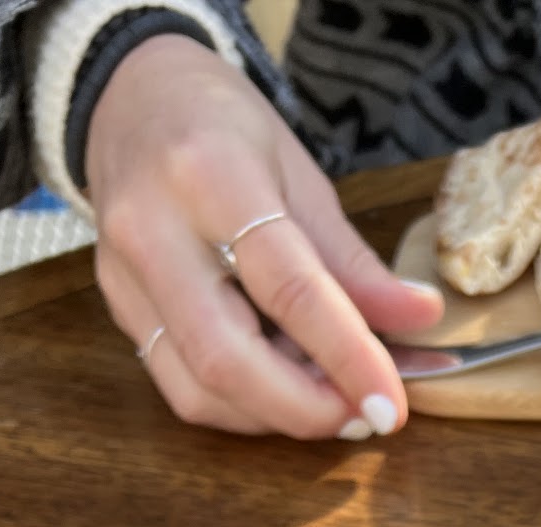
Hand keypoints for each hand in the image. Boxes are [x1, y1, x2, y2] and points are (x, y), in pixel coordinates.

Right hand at [86, 35, 443, 437]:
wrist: (131, 97)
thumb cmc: (224, 129)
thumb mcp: (302, 174)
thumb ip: (354, 261)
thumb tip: (420, 319)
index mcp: (209, 177)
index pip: (287, 288)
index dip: (346, 356)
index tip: (392, 404)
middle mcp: (152, 233)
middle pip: (226, 360)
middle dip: (306, 408)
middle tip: (364, 416)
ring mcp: (126, 278)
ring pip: (198, 390)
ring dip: (277, 414)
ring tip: (331, 399)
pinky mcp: (120, 310)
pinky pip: (181, 387)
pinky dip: (243, 406)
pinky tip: (284, 388)